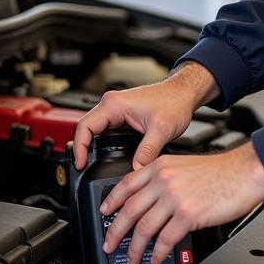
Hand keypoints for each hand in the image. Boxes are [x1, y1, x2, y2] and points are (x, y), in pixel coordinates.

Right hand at [73, 62, 219, 170]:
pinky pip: (105, 130)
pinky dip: (102, 142)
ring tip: (90, 163)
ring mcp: (116, 109)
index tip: (80, 163)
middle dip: (82, 148)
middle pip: (87, 127)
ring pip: (95, 129)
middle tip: (83, 167)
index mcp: (114, 104)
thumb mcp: (161, 129)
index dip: (79, 147)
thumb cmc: (174, 101)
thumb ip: (147, 151)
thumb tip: (136, 170)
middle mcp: (112, 104)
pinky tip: (105, 155)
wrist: (184, 93)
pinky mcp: (122, 114)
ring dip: (92, 145)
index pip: (85, 126)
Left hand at [101, 142, 263, 263]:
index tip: (105, 212)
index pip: (126, 184)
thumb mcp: (185, 165)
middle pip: (129, 209)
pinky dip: (157, 253)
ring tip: (131, 259)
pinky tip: (155, 258)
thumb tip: (152, 201)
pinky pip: (165, 239)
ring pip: (143, 227)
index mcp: (161, 166)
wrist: (244, 173)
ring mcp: (174, 198)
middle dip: (115, 231)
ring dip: (134, 248)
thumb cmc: (222, 171)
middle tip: (109, 244)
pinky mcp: (187, 214)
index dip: (112, 201)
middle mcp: (163, 180)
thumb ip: (166, 179)